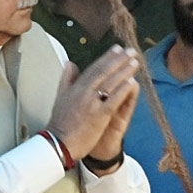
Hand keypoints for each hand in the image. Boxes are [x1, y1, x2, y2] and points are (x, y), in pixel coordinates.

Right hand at [47, 45, 139, 159]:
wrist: (58, 143)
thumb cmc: (60, 123)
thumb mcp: (60, 97)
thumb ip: (67, 79)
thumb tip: (70, 64)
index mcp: (75, 87)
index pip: (94, 68)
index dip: (107, 57)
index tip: (117, 49)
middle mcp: (83, 92)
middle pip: (103, 71)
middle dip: (119, 60)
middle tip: (131, 51)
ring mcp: (91, 103)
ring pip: (110, 83)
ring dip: (123, 71)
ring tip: (134, 62)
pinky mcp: (98, 115)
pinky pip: (113, 100)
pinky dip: (122, 90)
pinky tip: (131, 83)